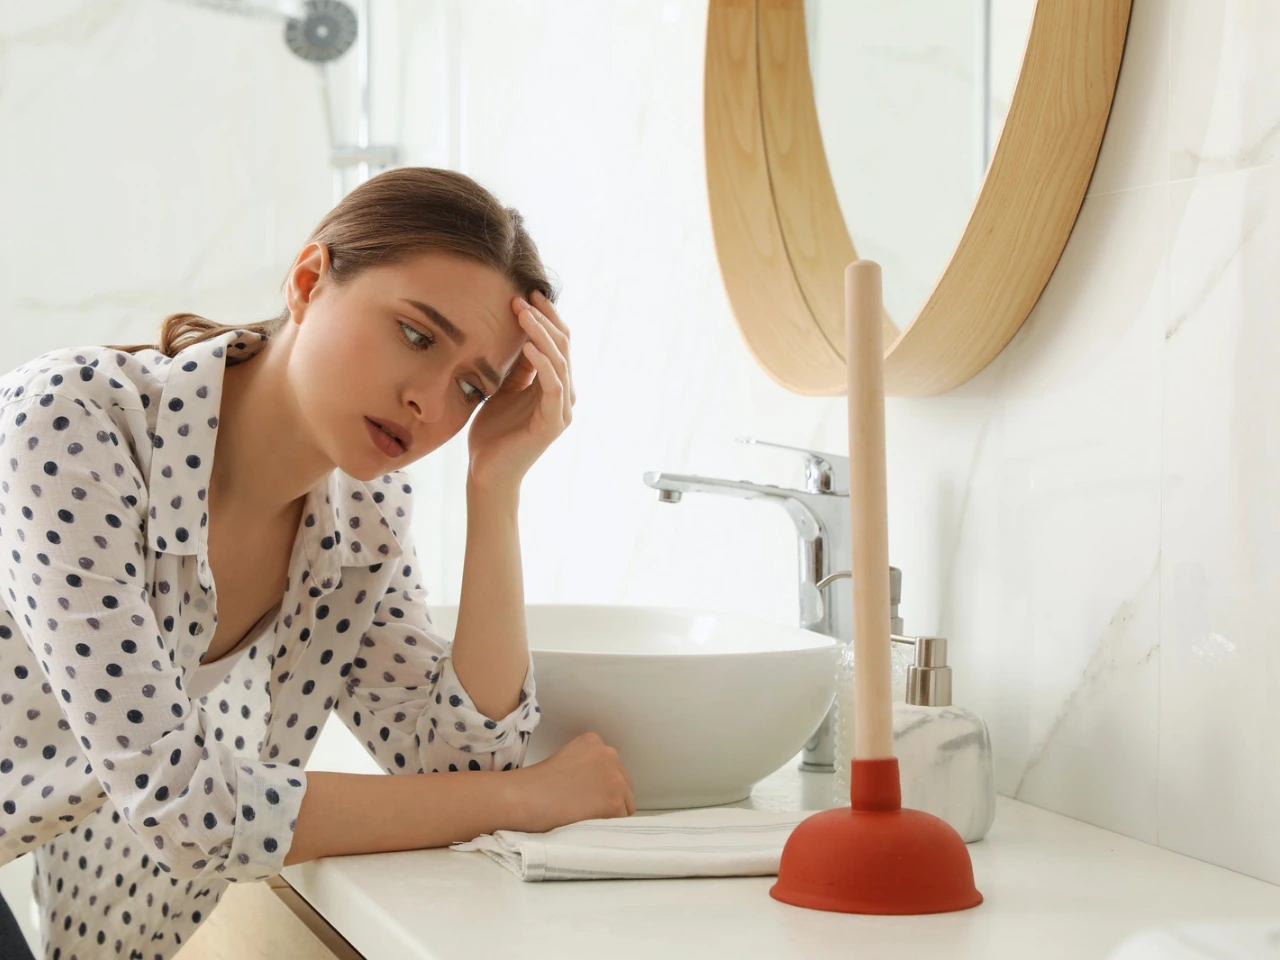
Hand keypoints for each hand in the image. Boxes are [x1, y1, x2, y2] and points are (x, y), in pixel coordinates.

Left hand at [466, 290, 575, 492]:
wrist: (487, 472)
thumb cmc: (492, 433)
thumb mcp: (503, 388)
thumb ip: (516, 365)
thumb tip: (519, 332)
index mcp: (554, 386)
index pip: (558, 343)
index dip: (546, 317)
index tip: (526, 294)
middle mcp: (564, 395)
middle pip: (563, 347)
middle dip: (544, 319)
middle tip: (523, 297)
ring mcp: (561, 410)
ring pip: (559, 361)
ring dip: (541, 334)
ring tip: (522, 313)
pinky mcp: (553, 423)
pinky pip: (552, 385)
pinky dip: (542, 363)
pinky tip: (528, 346)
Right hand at [506, 732, 634, 832]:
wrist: (524, 798)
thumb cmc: (536, 786)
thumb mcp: (566, 760)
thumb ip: (588, 767)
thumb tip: (601, 788)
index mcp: (594, 742)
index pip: (612, 769)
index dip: (599, 787)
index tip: (582, 795)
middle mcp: (609, 754)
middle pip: (623, 786)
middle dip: (609, 799)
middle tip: (583, 810)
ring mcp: (615, 778)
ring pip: (625, 804)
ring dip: (609, 814)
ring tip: (583, 817)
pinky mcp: (615, 802)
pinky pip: (620, 821)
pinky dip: (606, 826)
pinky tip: (586, 824)